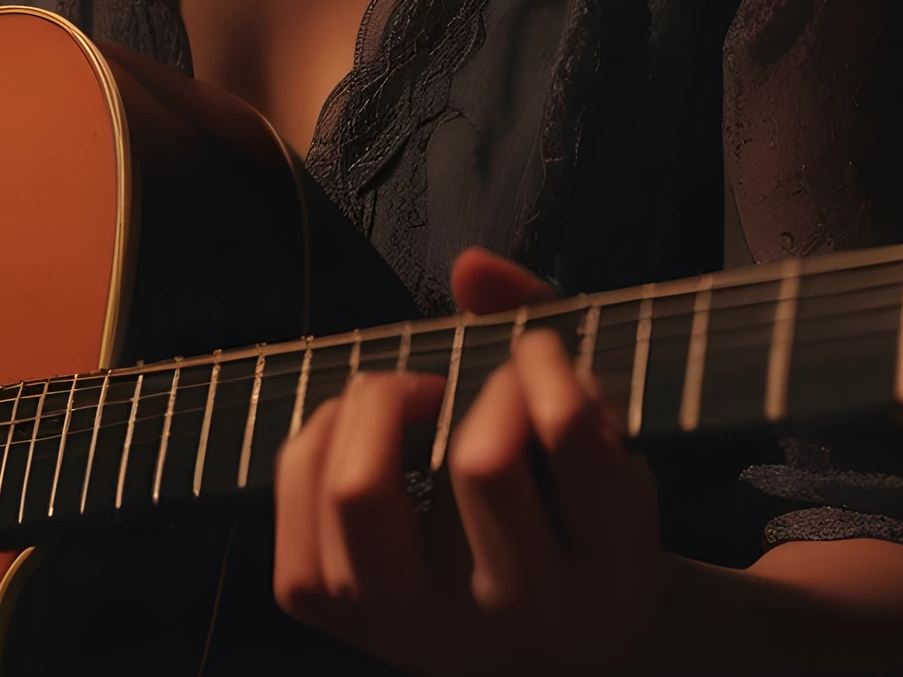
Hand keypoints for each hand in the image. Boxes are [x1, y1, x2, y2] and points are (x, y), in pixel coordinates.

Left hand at [273, 248, 664, 674]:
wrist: (556, 649)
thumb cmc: (576, 509)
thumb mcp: (600, 428)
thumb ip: (545, 323)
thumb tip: (470, 265)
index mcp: (603, 559)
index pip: (567, 429)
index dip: (544, 358)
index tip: (536, 351)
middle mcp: (514, 609)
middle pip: (480, 463)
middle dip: (473, 386)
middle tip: (469, 388)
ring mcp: (420, 628)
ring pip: (359, 491)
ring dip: (378, 405)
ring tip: (409, 401)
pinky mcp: (346, 624)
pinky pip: (299, 508)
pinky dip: (319, 440)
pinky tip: (360, 434)